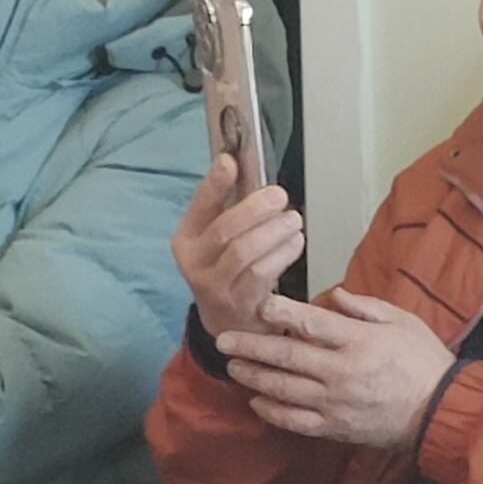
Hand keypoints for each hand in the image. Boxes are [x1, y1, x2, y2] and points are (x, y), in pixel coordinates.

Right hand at [172, 155, 309, 346]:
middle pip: (224, 230)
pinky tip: (295, 242)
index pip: (199, 206)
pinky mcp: (237, 304)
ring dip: (273, 232)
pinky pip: (261, 275)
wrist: (229, 321)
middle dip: (254, 209)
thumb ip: (230, 204)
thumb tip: (242, 162)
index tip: (230, 161)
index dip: (214, 183)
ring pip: (243, 253)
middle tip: (279, 195)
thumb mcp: (220, 237)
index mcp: (187, 237)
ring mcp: (213, 286)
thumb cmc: (229, 268)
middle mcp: (194, 262)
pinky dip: (282, 255)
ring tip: (293, 220)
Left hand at [214, 291, 453, 451]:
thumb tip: (333, 295)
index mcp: (360, 342)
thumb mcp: (403, 321)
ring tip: (233, 366)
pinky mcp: (335, 427)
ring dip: (254, 376)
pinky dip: (271, 411)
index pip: (312, 323)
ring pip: (283, 389)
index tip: (262, 305)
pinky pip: (294, 421)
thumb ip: (365, 307)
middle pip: (287, 356)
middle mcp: (342, 372)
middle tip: (224, 340)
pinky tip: (256, 401)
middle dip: (251, 346)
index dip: (282, 313)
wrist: (440, 411)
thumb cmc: (424, 361)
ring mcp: (335, 403)